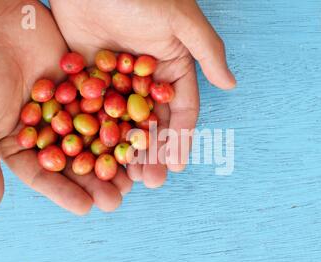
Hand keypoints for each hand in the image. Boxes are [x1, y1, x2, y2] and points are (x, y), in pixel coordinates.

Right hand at [0, 0, 130, 213]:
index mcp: (19, 142)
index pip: (44, 174)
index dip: (64, 192)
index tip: (86, 208)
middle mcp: (46, 128)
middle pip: (74, 160)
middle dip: (95, 180)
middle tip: (117, 198)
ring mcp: (66, 106)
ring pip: (94, 136)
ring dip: (113, 156)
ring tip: (133, 176)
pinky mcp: (82, 83)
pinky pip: (103, 104)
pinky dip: (119, 119)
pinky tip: (136, 136)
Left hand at [50, 0, 235, 187]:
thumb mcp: (182, 20)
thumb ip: (208, 52)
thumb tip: (231, 85)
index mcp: (171, 67)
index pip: (180, 109)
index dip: (181, 138)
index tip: (177, 165)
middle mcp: (146, 79)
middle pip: (152, 123)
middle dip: (154, 153)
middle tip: (151, 182)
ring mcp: (117, 80)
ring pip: (123, 124)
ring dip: (126, 152)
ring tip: (127, 179)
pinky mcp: (88, 77)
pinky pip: (94, 111)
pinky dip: (95, 135)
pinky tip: (96, 157)